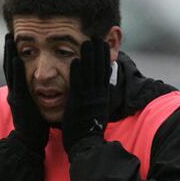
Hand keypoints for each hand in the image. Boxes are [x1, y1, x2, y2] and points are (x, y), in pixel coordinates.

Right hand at [3, 33, 48, 152]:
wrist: (30, 143)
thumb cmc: (36, 126)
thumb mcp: (34, 106)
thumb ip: (35, 95)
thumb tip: (42, 85)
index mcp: (20, 92)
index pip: (16, 69)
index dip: (13, 54)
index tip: (14, 40)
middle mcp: (15, 92)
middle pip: (10, 66)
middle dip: (9, 50)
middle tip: (9, 34)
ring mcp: (16, 97)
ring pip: (11, 71)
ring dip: (9, 54)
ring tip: (9, 39)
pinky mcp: (20, 103)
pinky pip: (18, 83)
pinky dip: (16, 70)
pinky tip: (16, 58)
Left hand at [62, 37, 111, 153]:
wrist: (86, 146)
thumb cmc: (88, 129)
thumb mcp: (95, 110)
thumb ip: (94, 99)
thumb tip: (96, 90)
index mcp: (101, 96)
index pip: (104, 72)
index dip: (104, 56)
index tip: (103, 43)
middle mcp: (97, 94)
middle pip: (99, 68)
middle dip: (99, 50)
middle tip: (98, 34)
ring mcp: (88, 98)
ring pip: (90, 73)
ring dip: (89, 56)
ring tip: (88, 40)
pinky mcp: (78, 103)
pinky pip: (78, 85)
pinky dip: (77, 72)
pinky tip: (75, 59)